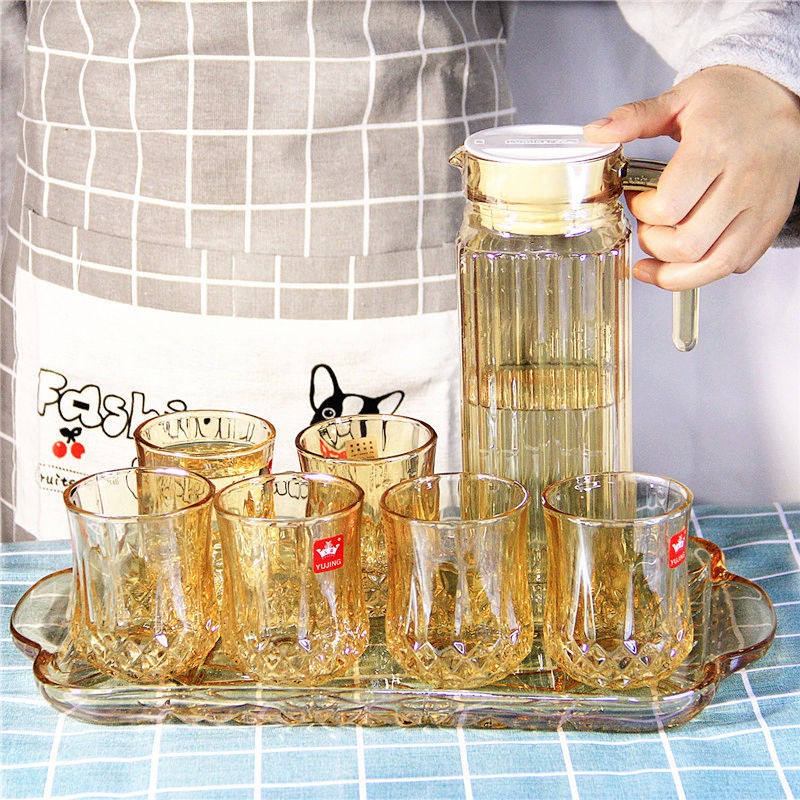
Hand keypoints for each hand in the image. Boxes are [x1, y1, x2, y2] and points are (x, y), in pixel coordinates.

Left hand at [584, 66, 799, 289]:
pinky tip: (691, 255)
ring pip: (715, 265)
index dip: (641, 211)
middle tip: (647, 226)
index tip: (636, 199)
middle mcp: (743, 181)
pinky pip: (738, 263)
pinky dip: (708, 269)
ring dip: (676, 273)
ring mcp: (762, 205)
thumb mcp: (680, 98)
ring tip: (656, 262)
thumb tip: (594, 132)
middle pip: (687, 245)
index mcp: (714, 149)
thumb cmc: (732, 98)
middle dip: (653, 244)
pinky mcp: (772, 220)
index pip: (668, 207)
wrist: (782, 93)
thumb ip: (636, 118)